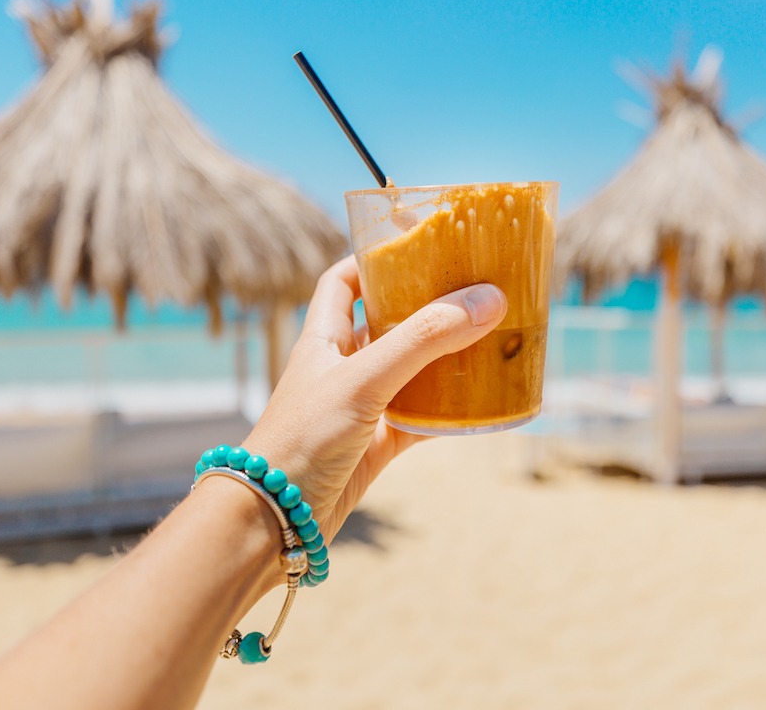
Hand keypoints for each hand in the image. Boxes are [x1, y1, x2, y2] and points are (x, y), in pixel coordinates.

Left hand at [242, 255, 506, 541]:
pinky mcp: (376, 446)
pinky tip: (481, 405)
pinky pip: (421, 420)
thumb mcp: (363, 379)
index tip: (419, 247)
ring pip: (411, 372)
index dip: (374, 259)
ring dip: (445, 358)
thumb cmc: (302, 439)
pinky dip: (450, 412)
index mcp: (324, 338)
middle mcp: (342, 367)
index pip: (344, 281)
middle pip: (388, 323)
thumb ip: (423, 339)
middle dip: (428, 307)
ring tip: (489, 339)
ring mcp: (361, 408)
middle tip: (473, 291)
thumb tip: (486, 300)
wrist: (275, 519)